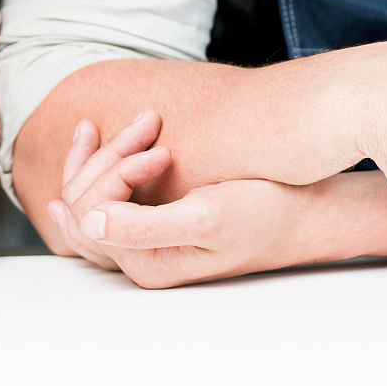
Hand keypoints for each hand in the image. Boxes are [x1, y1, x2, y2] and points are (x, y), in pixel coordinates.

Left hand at [47, 114, 321, 286]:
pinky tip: (99, 144)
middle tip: (150, 122)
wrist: (301, 213)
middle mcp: (138, 259)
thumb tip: (88, 220)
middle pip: (84, 204)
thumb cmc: (263, 214)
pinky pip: (108, 199)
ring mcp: (144, 243)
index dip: (116, 170)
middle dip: (108, 155)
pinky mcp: (154, 227)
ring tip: (141, 123)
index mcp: (147, 263)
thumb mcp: (206, 216)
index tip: (162, 150)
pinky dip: (104, 166)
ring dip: (106, 154)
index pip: (93, 212)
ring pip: (91, 197)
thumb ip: (143, 225)